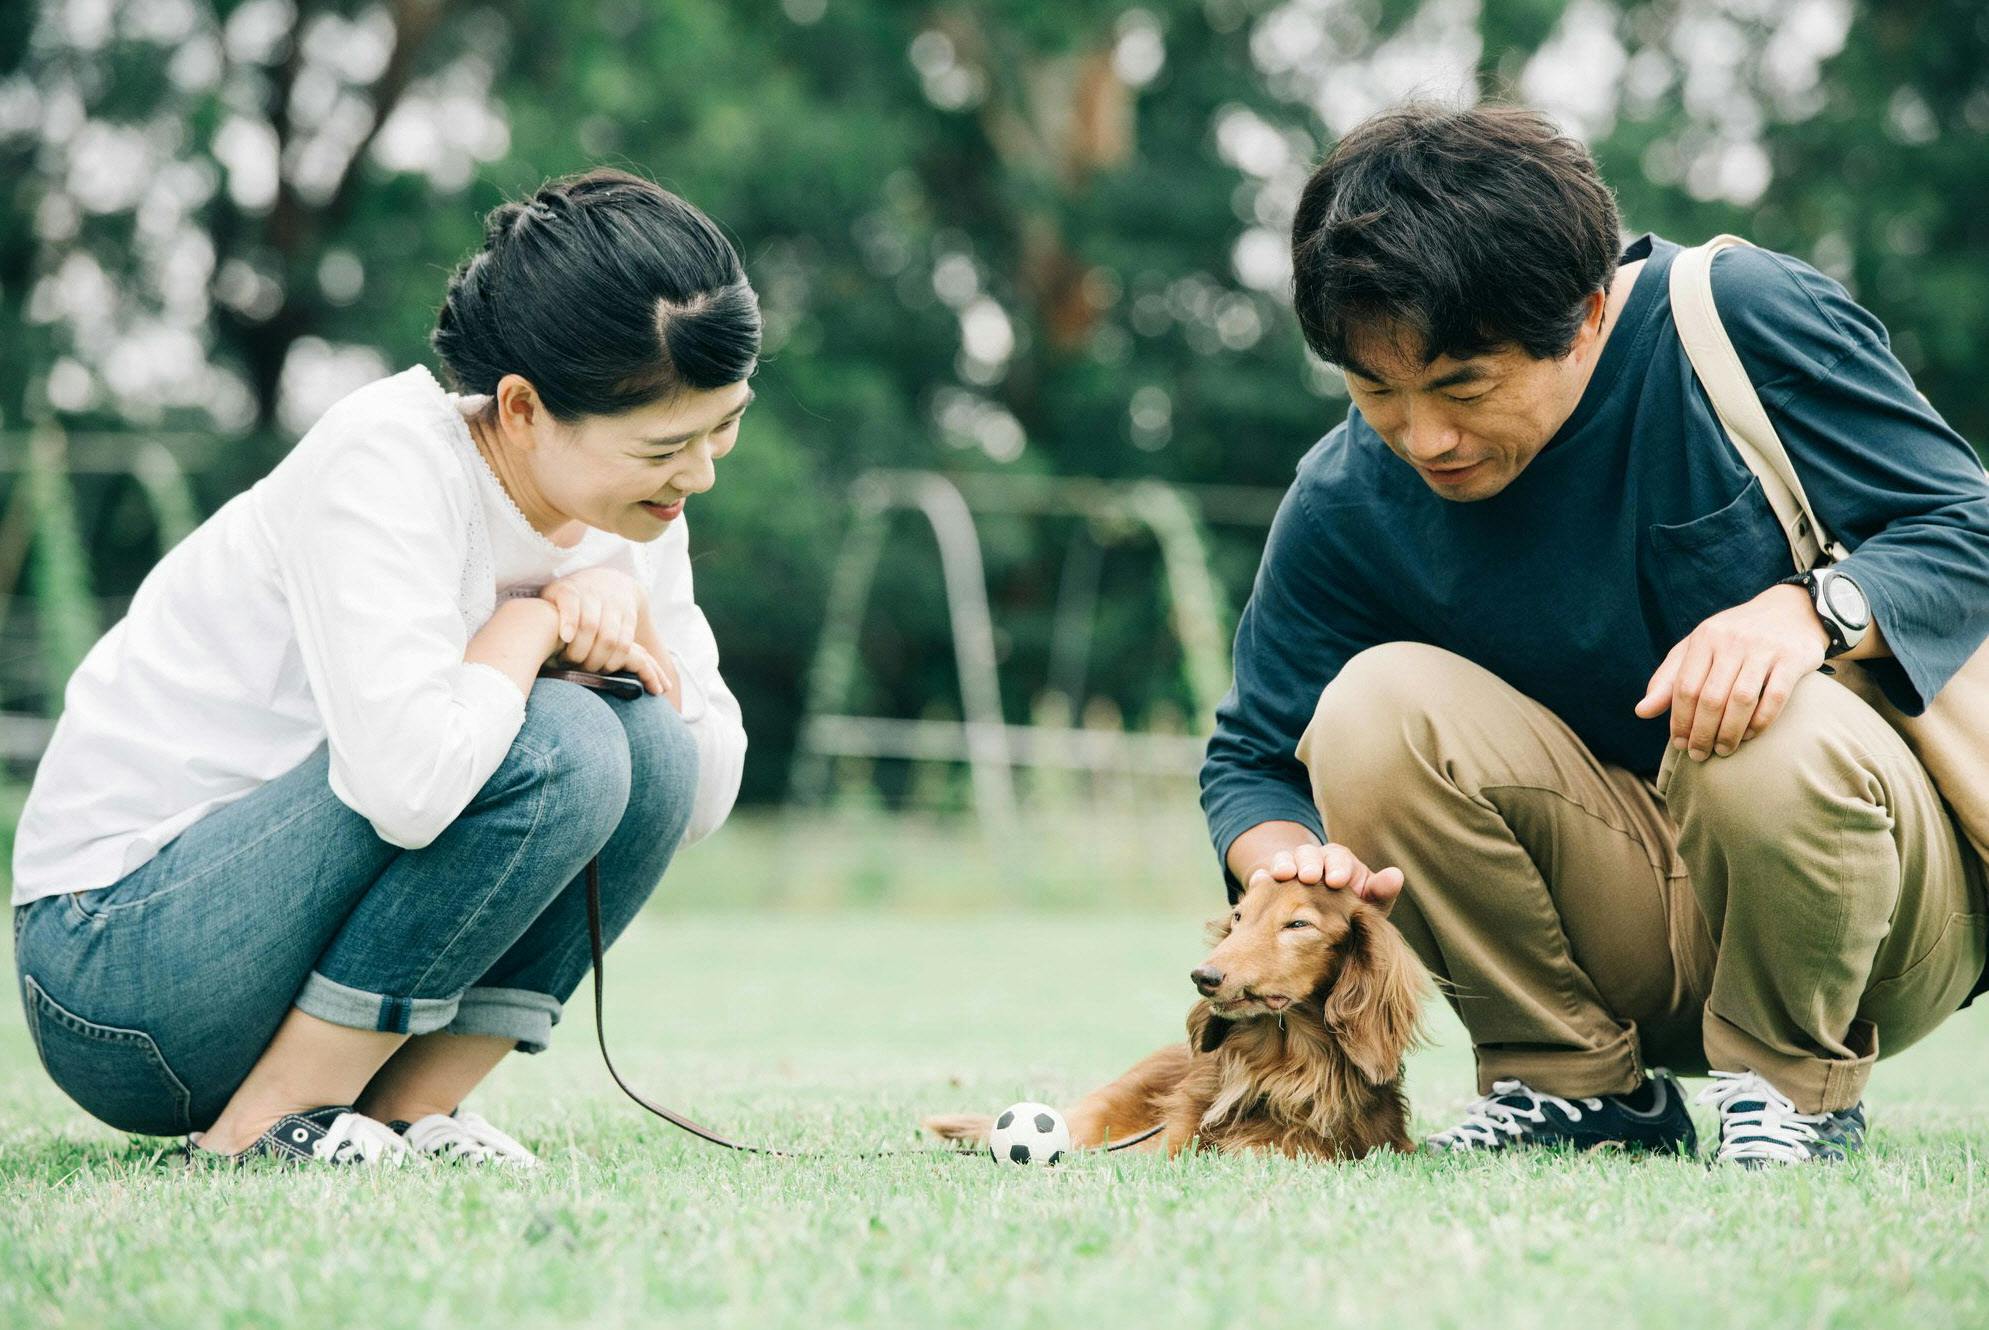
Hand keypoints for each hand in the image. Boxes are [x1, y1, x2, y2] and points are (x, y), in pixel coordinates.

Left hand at [540, 567, 647, 675]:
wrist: (608, 582)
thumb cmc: (568, 601)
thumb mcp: (551, 599)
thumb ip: (540, 614)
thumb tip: (523, 641)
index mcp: (570, 588)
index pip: (570, 600)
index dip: (569, 618)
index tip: (565, 638)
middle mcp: (594, 593)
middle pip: (591, 625)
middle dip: (580, 651)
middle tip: (569, 665)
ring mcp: (614, 605)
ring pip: (610, 637)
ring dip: (598, 659)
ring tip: (587, 668)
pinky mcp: (629, 617)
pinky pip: (625, 643)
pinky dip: (615, 660)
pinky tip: (604, 667)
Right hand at [1246, 841, 1403, 909]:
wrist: (1316, 924)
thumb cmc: (1350, 913)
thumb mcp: (1367, 905)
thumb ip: (1380, 892)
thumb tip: (1396, 875)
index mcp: (1339, 862)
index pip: (1338, 857)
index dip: (1337, 866)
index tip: (1337, 880)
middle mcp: (1313, 861)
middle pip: (1309, 853)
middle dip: (1309, 863)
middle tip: (1309, 876)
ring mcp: (1290, 870)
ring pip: (1285, 859)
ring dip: (1284, 864)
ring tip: (1282, 875)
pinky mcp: (1270, 884)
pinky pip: (1263, 875)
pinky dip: (1261, 877)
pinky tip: (1260, 881)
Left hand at [1635, 583, 1828, 760]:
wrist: (1791, 610)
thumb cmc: (1735, 637)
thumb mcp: (1698, 648)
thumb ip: (1669, 679)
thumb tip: (1641, 712)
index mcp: (1704, 638)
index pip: (1685, 687)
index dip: (1679, 720)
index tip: (1679, 744)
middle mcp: (1732, 640)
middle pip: (1711, 697)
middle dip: (1702, 733)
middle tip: (1699, 755)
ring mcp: (1764, 648)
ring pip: (1741, 700)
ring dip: (1730, 732)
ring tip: (1723, 750)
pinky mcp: (1793, 658)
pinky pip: (1775, 697)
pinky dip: (1761, 721)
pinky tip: (1751, 735)